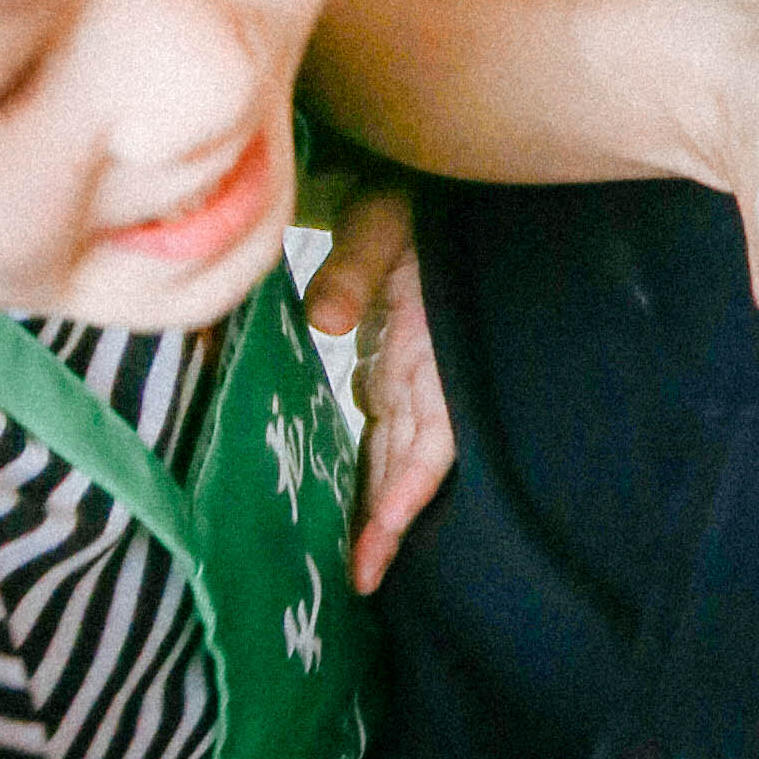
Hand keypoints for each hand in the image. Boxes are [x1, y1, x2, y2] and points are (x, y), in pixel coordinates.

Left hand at [312, 179, 456, 593]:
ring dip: (378, 503)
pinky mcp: (395, 360)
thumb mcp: (381, 222)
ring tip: (350, 563)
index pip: (434, 436)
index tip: (383, 542)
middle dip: (392, 522)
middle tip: (357, 582)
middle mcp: (431, 366)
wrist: (420, 176)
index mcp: (434, 342)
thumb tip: (324, 321)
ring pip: (400, 450)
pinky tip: (346, 501)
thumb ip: (354, 267)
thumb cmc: (404, 194)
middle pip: (416, 459)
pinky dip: (368, 467)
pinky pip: (386, 427)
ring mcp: (415, 367)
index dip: (410, 492)